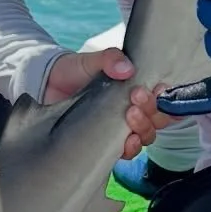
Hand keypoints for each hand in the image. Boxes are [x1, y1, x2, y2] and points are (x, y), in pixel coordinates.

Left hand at [44, 48, 171, 160]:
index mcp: (134, 92)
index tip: (155, 89)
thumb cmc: (73, 72)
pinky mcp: (104, 144)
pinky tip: (124, 142)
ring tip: (129, 114)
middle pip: (156, 120)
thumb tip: (126, 68)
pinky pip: (125, 153)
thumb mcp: (90, 61)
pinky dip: (128, 148)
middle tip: (136, 97)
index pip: (161, 101)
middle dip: (151, 111)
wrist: (45, 87)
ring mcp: (118, 129)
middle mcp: (131, 112)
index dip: (165, 99)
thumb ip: (109, 59)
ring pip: (144, 137)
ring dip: (142, 128)